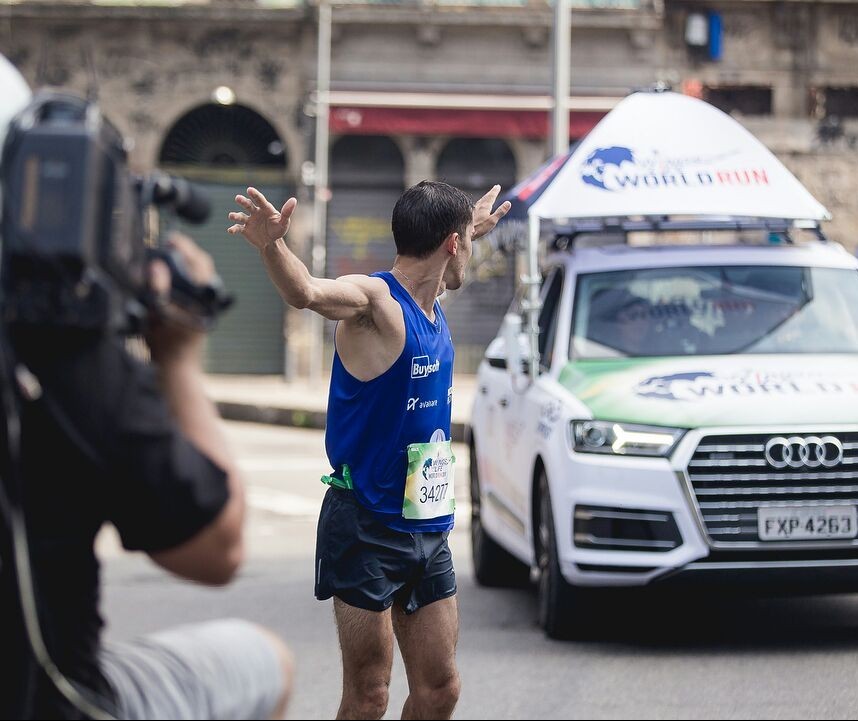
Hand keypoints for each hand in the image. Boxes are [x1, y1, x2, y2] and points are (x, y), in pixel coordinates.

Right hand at [146, 232, 212, 364]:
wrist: (175, 367)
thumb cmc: (164, 344)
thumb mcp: (155, 314)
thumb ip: (156, 288)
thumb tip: (156, 265)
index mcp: (202, 298)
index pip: (199, 262)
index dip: (184, 247)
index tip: (169, 239)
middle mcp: (208, 300)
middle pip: (202, 265)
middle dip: (185, 252)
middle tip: (168, 244)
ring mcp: (206, 305)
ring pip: (199, 275)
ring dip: (185, 263)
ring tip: (167, 256)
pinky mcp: (201, 310)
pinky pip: (195, 286)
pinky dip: (185, 277)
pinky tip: (170, 276)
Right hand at [228, 187, 297, 250]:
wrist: (271, 242)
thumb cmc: (278, 230)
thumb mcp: (284, 222)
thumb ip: (287, 212)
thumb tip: (293, 200)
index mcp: (265, 209)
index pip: (260, 200)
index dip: (255, 194)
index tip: (249, 189)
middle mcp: (255, 212)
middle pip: (248, 205)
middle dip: (243, 201)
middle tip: (237, 198)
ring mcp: (249, 220)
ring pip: (240, 216)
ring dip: (235, 215)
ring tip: (231, 216)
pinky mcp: (244, 229)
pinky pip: (238, 228)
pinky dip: (233, 229)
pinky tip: (230, 231)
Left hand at [473, 185, 511, 239]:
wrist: (463, 232)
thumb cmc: (479, 228)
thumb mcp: (492, 221)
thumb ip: (500, 212)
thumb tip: (508, 203)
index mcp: (485, 207)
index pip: (491, 197)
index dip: (495, 191)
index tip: (498, 186)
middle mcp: (478, 206)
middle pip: (486, 197)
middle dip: (491, 192)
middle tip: (495, 187)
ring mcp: (473, 210)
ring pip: (481, 201)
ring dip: (485, 197)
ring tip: (488, 195)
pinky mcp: (469, 214)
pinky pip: (476, 206)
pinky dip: (480, 203)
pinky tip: (477, 207)